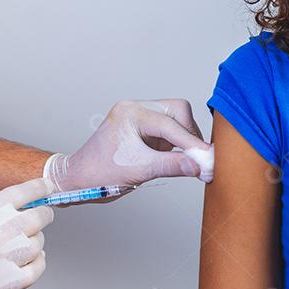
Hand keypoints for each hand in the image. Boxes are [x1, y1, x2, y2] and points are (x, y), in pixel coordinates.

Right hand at [0, 177, 51, 288]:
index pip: (24, 192)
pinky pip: (33, 272)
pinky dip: (35, 265)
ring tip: (22, 244)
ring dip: (34, 242)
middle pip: (38, 217)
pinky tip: (27, 262)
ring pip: (37, 244)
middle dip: (41, 215)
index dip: (40, 189)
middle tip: (41, 217)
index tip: (47, 188)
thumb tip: (17, 214)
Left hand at [44, 99, 213, 193]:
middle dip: (191, 135)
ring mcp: (140, 117)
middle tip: (200, 159)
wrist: (78, 180)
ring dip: (186, 140)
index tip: (209, 158)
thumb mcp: (138, 172)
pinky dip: (179, 143)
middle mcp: (136, 109)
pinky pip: (171, 129)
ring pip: (178, 119)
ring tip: (189, 162)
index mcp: (130, 113)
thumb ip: (172, 166)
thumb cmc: (99, 175)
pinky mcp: (145, 127)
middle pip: (178, 111)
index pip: (171, 125)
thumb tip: (200, 166)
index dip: (192, 143)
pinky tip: (180, 158)